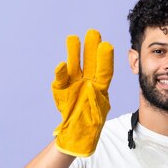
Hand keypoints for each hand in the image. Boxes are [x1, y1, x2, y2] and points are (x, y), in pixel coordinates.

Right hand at [52, 29, 112, 156]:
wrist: (75, 134)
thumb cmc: (90, 123)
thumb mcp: (98, 112)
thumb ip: (94, 99)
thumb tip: (88, 85)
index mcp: (100, 87)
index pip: (104, 71)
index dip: (105, 59)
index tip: (106, 46)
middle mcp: (88, 82)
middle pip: (90, 63)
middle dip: (91, 48)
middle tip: (93, 33)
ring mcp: (74, 84)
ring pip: (74, 65)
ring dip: (73, 52)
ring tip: (73, 38)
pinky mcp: (62, 89)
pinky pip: (60, 79)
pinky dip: (60, 72)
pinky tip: (61, 64)